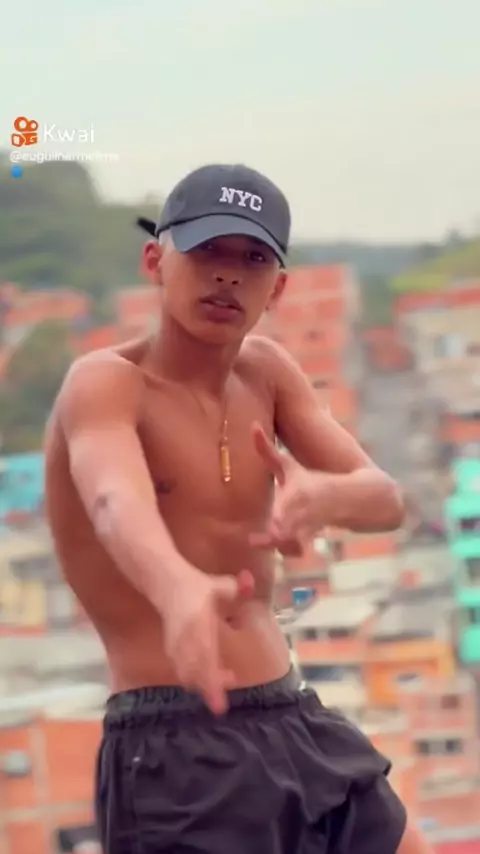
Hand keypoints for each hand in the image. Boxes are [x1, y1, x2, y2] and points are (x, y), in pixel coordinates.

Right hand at [163, 562, 253, 714]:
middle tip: (224, 696)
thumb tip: (250, 581)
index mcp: (198, 623)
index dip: (212, 679)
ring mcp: (175, 645)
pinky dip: (192, 679)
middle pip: (195, 673)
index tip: (220, 701)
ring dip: (202, 685)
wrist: (165, 584)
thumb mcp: (219, 584)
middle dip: (209, 688)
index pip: (204, 655)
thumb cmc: (196, 586)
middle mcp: (185, 638)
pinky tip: (204, 678)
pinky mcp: (170, 649)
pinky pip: (180, 670)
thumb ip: (237, 587)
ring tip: (218, 685)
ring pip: (186, 674)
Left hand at [249, 423, 331, 553]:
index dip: (283, 515)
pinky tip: (282, 549)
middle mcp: (306, 510)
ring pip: (294, 541)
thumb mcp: (290, 465)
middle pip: (291, 528)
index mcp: (300, 491)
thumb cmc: (311, 479)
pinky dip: (292, 551)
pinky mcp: (312, 535)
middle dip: (278, 536)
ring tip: (262, 542)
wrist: (351, 496)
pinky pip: (299, 548)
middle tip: (261, 539)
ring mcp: (310, 525)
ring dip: (281, 545)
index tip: (274, 525)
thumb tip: (252, 426)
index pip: (292, 504)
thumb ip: (267, 450)